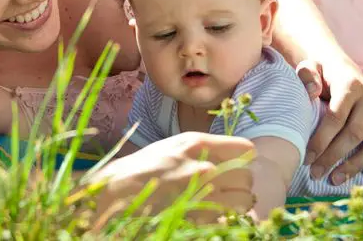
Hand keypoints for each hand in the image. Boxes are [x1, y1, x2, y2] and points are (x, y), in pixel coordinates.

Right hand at [86, 132, 254, 222]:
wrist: (115, 194)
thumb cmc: (141, 169)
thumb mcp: (172, 148)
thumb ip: (201, 150)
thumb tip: (226, 159)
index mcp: (197, 144)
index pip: (246, 149)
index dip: (243, 160)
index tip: (235, 166)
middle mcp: (204, 166)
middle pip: (247, 178)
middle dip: (240, 185)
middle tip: (226, 190)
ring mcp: (202, 194)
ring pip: (244, 201)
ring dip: (235, 204)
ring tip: (220, 204)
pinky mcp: (198, 217)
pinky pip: (227, 219)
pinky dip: (223, 219)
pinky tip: (207, 214)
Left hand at [296, 59, 362, 183]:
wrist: (344, 71)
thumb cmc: (323, 75)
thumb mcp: (310, 67)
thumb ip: (307, 75)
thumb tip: (312, 92)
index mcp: (351, 84)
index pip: (336, 117)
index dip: (321, 140)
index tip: (307, 158)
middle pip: (355, 134)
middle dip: (333, 157)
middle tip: (315, 173)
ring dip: (356, 166)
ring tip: (334, 179)